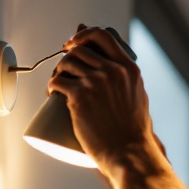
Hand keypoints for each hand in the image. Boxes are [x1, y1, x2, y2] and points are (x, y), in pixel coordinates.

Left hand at [47, 25, 154, 175]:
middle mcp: (113, 71)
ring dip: (57, 72)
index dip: (84, 35)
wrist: (129, 153)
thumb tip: (117, 69)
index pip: (103, 35)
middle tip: (63, 72)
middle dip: (66, 58)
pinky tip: (51, 92)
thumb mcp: (138, 97)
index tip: (74, 44)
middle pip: (79, 50)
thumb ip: (128, 81)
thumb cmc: (133, 132)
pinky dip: (51, 86)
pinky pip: (57, 81)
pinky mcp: (80, 97)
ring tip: (58, 85)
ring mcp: (96, 83)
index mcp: (129, 69)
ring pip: (66, 64)